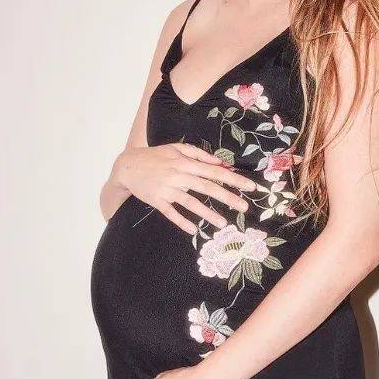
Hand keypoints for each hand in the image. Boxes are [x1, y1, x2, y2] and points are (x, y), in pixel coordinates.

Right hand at [113, 142, 257, 234]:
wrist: (128, 165)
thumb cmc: (156, 156)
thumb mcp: (177, 148)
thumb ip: (200, 154)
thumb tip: (220, 162)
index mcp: (186, 162)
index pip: (214, 171)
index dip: (233, 179)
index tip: (250, 186)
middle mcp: (179, 175)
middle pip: (207, 187)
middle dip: (227, 197)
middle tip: (244, 207)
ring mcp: (167, 189)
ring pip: (191, 203)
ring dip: (207, 214)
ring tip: (222, 224)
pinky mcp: (157, 200)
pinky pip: (171, 213)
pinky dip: (181, 221)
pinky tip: (193, 230)